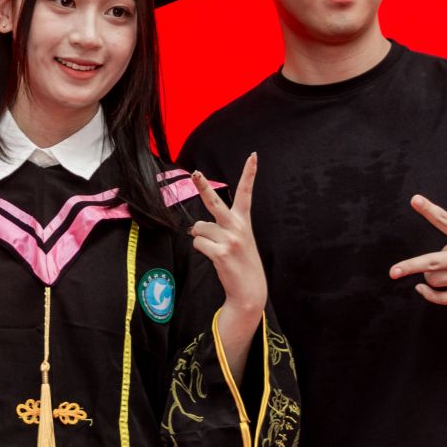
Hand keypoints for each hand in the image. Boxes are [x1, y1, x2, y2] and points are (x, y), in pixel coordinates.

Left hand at [190, 155, 265, 313]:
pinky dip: (201, 249)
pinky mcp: (220, 253)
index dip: (249, 173)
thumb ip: (219, 228)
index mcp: (244, 222)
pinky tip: (215, 258)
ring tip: (216, 250)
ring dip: (202, 238)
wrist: (250, 290)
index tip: (253, 156)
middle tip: (194, 173)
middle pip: (215, 202)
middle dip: (203, 186)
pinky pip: (198, 242)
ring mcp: (229, 240)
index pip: (246, 193)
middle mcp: (238, 227)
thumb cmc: (242, 263)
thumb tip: (194, 227)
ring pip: (200, 228)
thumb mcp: (238, 240)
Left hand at [389, 195, 446, 304]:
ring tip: (431, 271)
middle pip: (429, 263)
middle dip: (408, 267)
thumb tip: (443, 250)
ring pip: (434, 280)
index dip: (428, 209)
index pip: (444, 220)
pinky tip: (422, 289)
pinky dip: (430, 295)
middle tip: (393, 271)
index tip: (414, 200)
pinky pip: (444, 298)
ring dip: (427, 275)